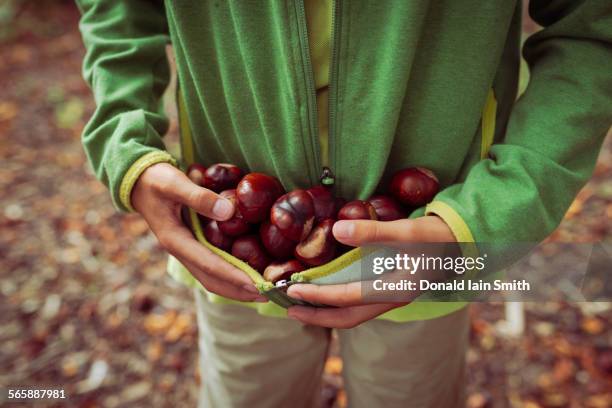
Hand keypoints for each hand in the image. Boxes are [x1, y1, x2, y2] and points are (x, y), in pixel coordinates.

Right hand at [132, 163, 266, 301]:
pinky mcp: (190, 245)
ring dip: (235, 287)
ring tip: (262, 292)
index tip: (258, 285)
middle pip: (212, 281)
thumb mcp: (174, 183)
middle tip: (268, 296)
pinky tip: (248, 273)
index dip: (235, 277)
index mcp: (175, 241)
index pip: (210, 266)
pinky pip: (211, 266)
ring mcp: (185, 250)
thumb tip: (229, 212)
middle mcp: (181, 251)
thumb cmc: (156, 179)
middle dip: (239, 291)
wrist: (137, 180)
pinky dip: (230, 274)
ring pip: (211, 277)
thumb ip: (199, 196)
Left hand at [286, 216, 454, 327]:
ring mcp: (393, 296)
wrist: (467, 243)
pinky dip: (341, 300)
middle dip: (318, 316)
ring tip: (303, 303)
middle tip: (289, 308)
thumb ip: (373, 232)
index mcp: (396, 290)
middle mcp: (392, 299)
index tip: (293, 290)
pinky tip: (330, 290)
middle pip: (349, 317)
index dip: (319, 295)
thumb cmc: (439, 237)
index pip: (348, 298)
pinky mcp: (394, 289)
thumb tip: (336, 230)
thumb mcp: (408, 232)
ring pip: (355, 312)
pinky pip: (361, 302)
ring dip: (328, 310)